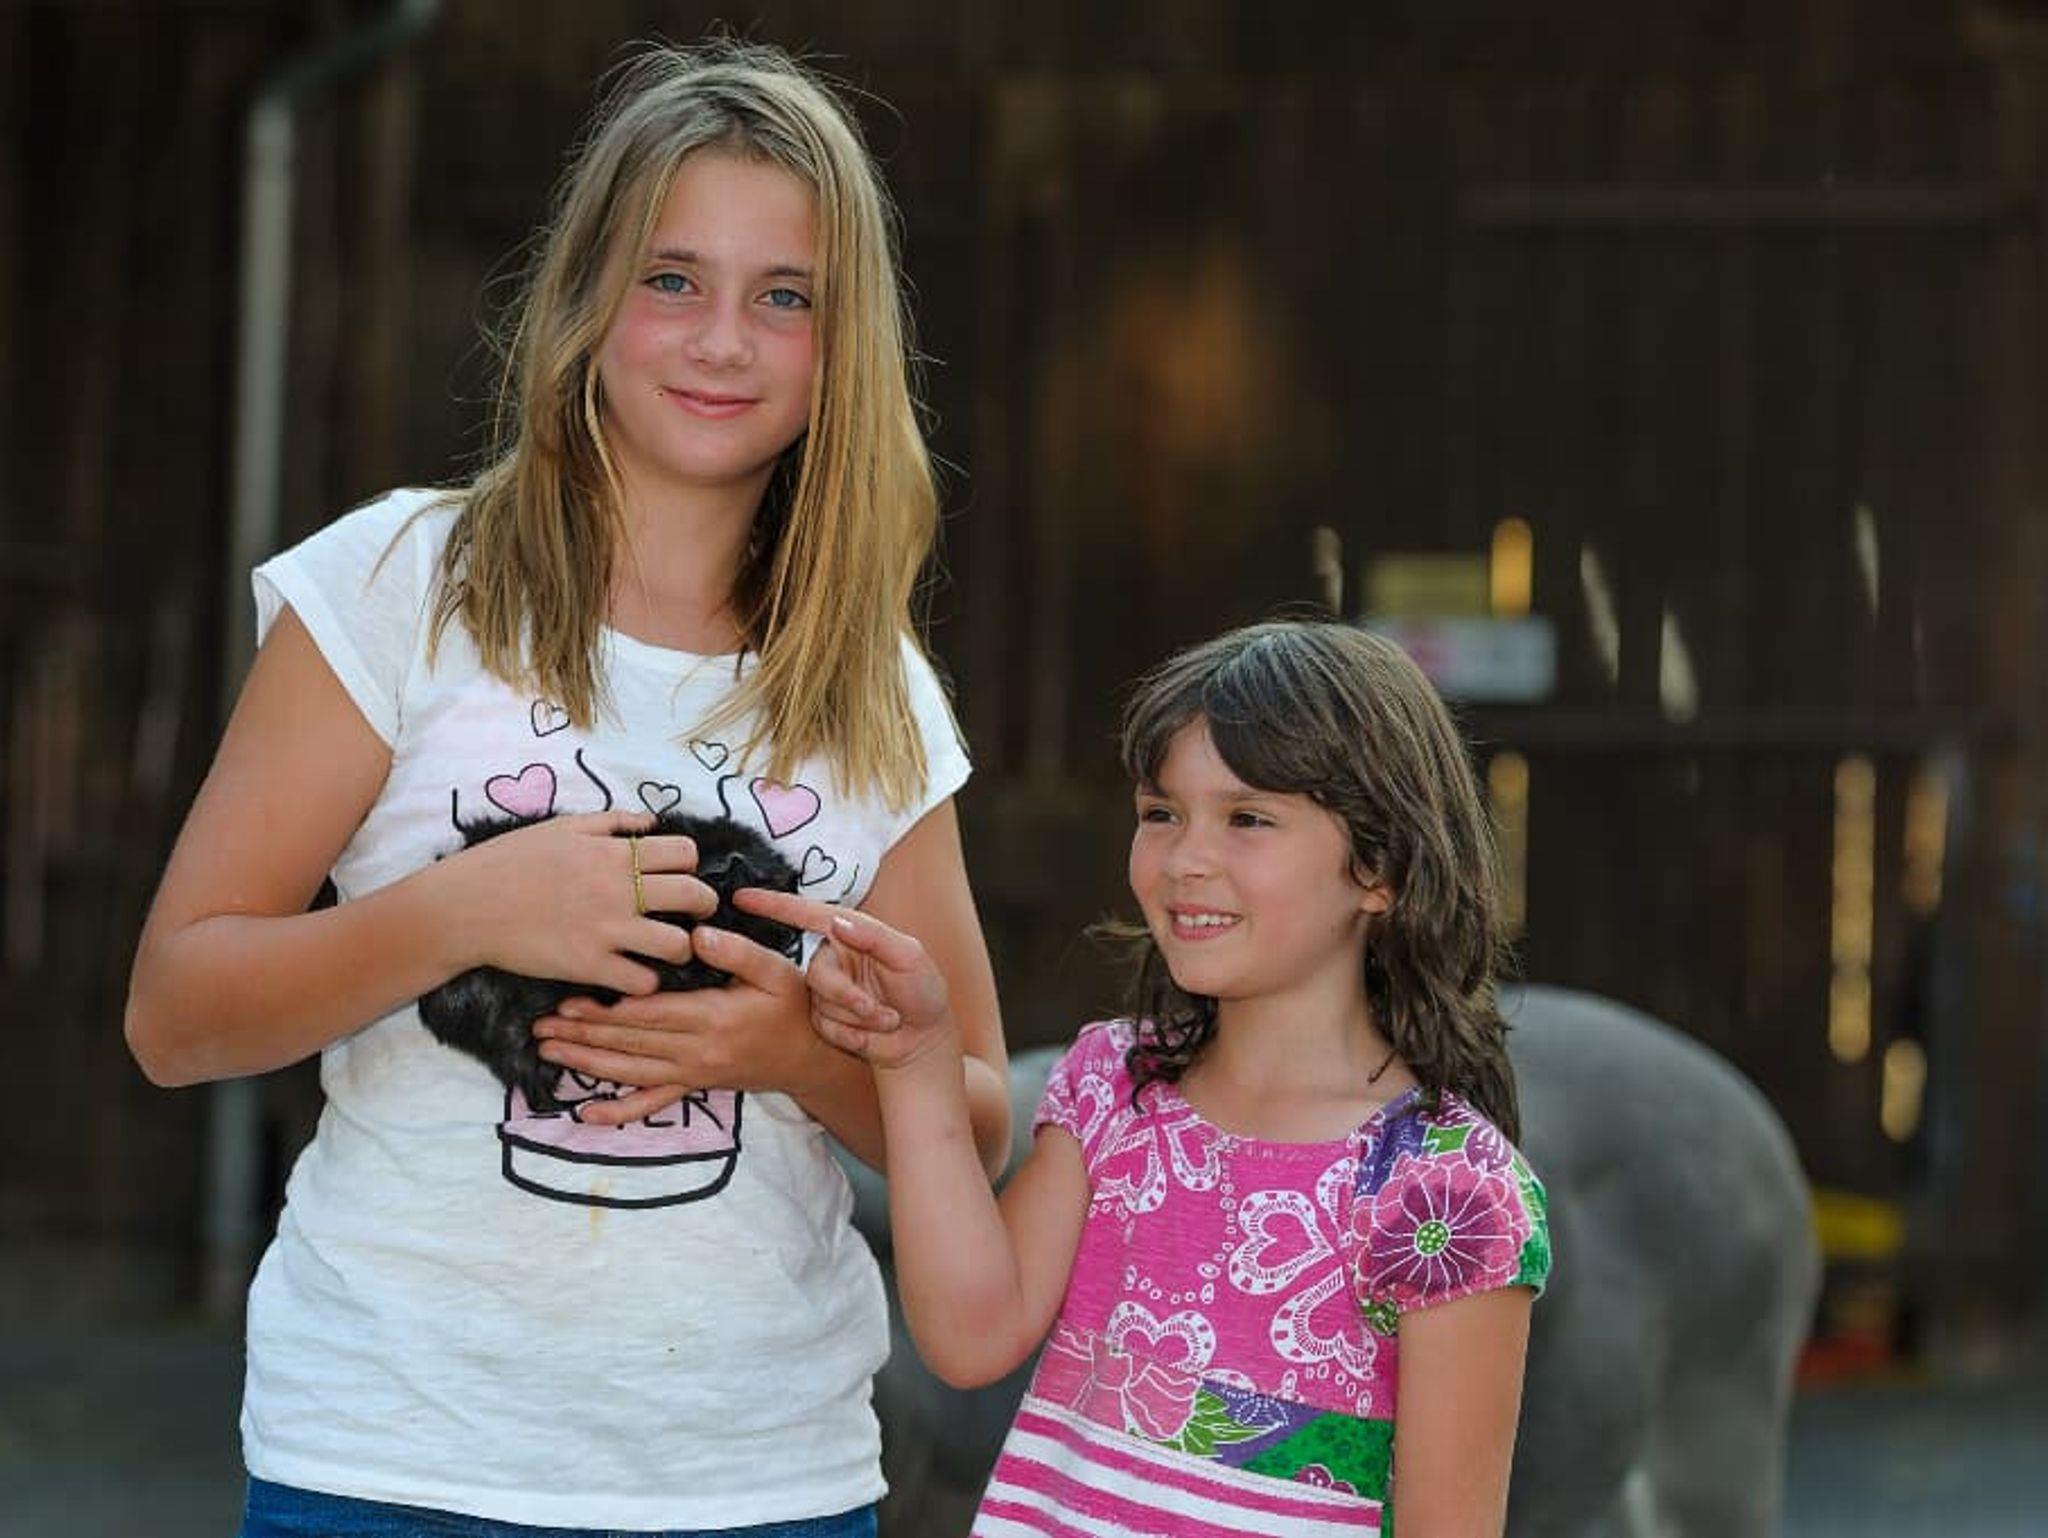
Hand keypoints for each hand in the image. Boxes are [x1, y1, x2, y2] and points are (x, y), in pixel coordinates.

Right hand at [446, 810, 713, 995]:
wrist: (465, 905)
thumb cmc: (511, 861)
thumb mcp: (563, 826)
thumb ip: (613, 821)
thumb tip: (653, 820)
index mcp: (614, 852)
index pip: (685, 853)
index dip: (689, 866)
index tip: (678, 877)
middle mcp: (618, 889)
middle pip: (695, 896)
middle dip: (703, 907)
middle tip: (691, 915)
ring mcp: (605, 930)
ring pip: (678, 944)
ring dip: (681, 948)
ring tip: (668, 949)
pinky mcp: (588, 966)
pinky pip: (643, 982)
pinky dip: (647, 981)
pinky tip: (635, 974)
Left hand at [529, 921, 820, 1124]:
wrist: (808, 1056)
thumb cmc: (791, 1006)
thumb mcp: (774, 969)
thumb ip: (737, 952)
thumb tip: (697, 935)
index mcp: (711, 1017)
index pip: (647, 1016)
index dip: (605, 1012)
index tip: (569, 1003)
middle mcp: (696, 1051)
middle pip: (629, 1044)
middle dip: (582, 1036)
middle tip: (541, 1028)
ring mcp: (692, 1073)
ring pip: (630, 1072)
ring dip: (587, 1064)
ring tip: (550, 1053)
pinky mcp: (693, 1086)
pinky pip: (652, 1103)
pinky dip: (620, 1111)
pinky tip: (589, 1115)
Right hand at [733, 888, 952, 1070]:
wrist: (922, 1040)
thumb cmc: (922, 991)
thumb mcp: (910, 956)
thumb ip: (875, 936)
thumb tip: (837, 921)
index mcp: (851, 933)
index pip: (807, 914)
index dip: (773, 904)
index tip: (742, 897)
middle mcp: (833, 958)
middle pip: (817, 973)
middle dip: (848, 995)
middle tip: (879, 1009)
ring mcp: (827, 990)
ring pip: (821, 1002)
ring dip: (856, 1016)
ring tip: (886, 1019)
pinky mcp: (824, 1019)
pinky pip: (824, 1025)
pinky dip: (852, 1031)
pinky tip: (872, 1031)